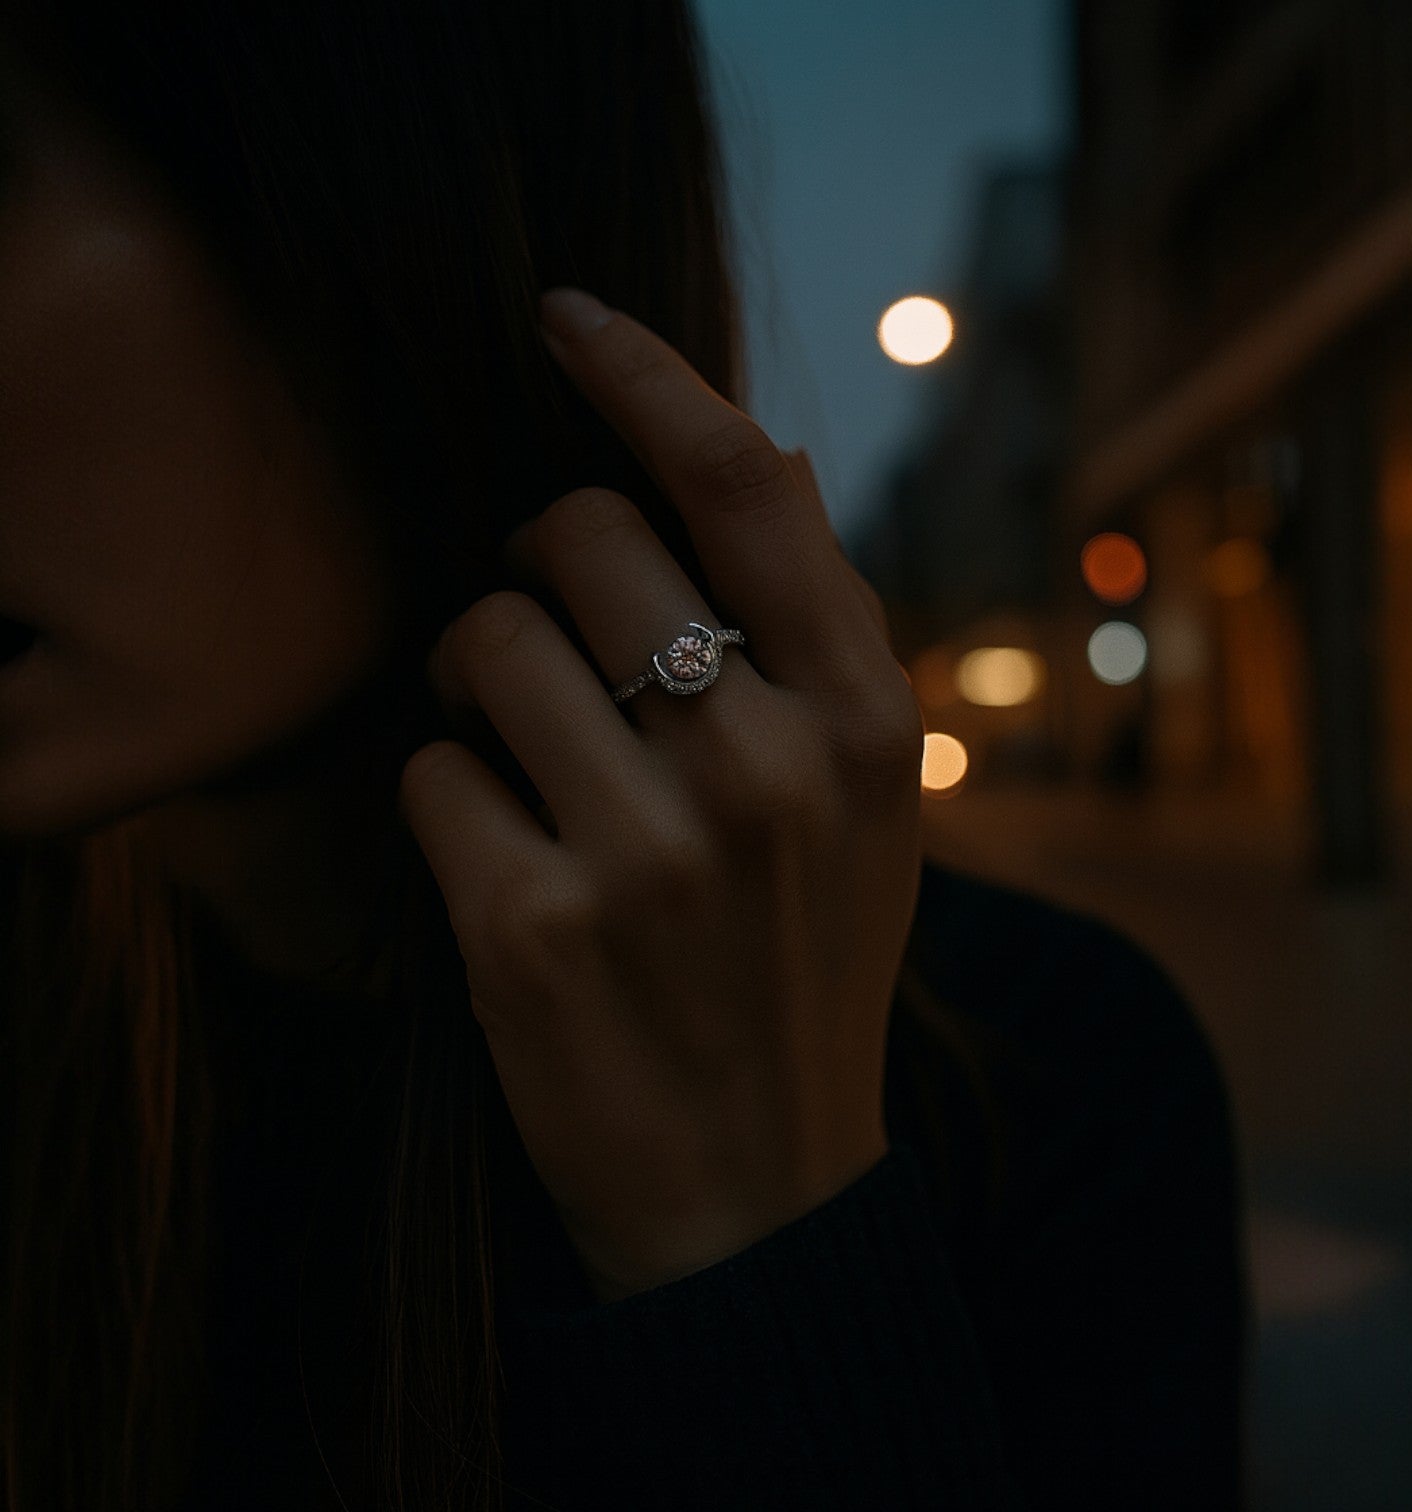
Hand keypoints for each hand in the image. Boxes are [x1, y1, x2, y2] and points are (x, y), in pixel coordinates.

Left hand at [397, 288, 923, 1302]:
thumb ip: (818, 633)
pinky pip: (429, 771)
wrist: (761, 1187)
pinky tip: (507, 861)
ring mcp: (648, 852)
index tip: (566, 319)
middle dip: (541, 562)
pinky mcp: (532, 930)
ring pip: (483, 641)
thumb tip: (749, 448)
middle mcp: (767, 768)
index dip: (644, 376)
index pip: (742, 483)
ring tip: (531, 753)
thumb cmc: (806, 965)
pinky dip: (450, 797)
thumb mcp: (866, 800)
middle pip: (578, 536)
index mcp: (865, 721)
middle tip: (552, 630)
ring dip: (481, 680)